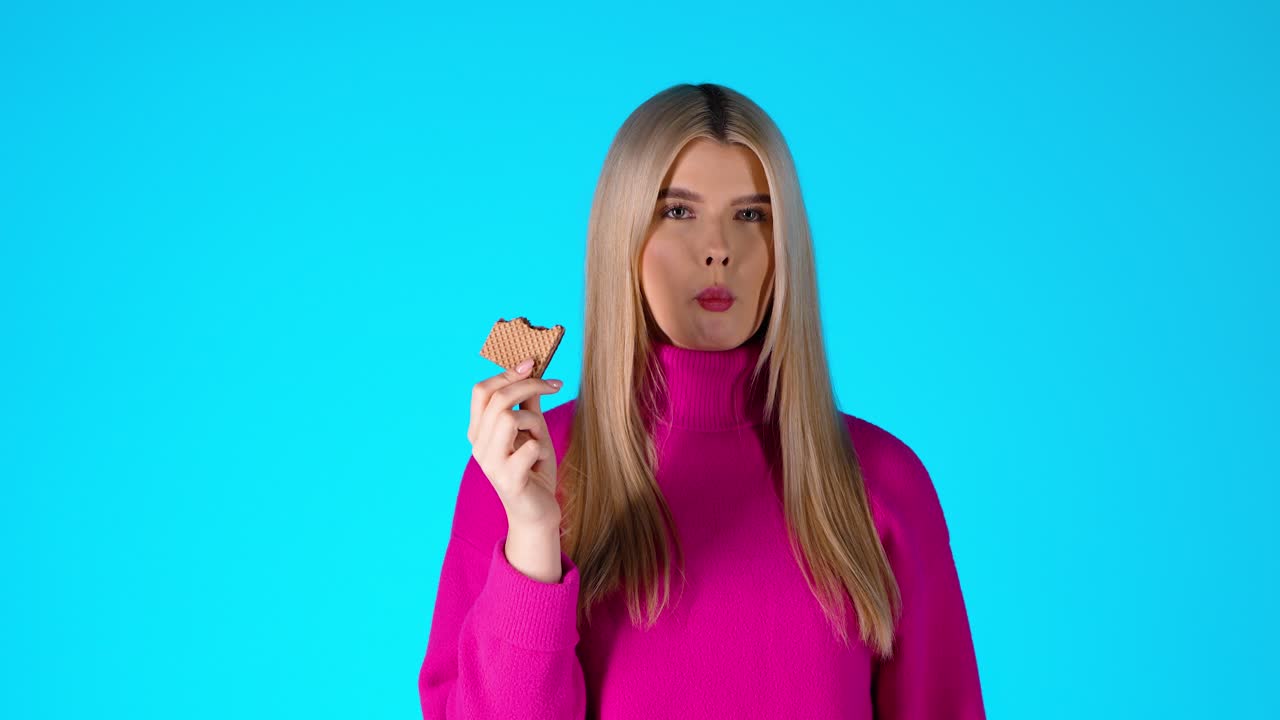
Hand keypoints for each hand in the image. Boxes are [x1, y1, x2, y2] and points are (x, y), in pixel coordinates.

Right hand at [467, 358, 563, 531]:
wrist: (537, 513)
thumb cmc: (534, 470)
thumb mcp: (532, 431)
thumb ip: (528, 404)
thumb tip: (530, 370)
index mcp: (479, 432)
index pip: (481, 391)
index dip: (506, 373)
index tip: (532, 363)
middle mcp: (478, 446)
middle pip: (497, 399)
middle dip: (529, 385)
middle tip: (554, 385)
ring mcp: (490, 464)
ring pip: (509, 418)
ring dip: (534, 422)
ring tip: (540, 439)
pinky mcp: (507, 480)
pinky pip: (530, 447)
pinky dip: (542, 449)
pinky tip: (540, 463)